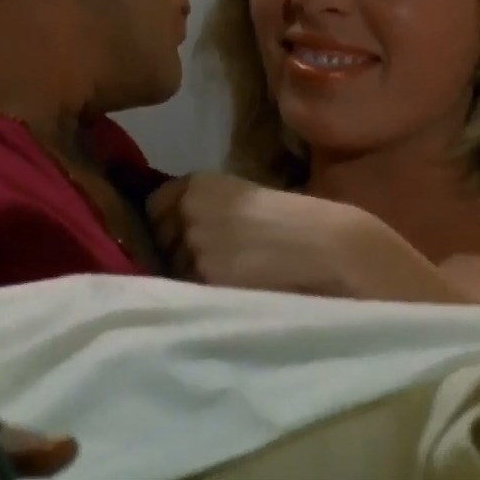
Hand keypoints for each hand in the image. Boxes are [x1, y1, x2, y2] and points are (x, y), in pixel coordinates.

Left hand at [146, 171, 365, 293]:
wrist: (327, 249)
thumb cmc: (296, 224)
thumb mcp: (244, 201)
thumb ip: (206, 209)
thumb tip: (173, 232)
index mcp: (198, 184)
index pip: (153, 206)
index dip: (167, 224)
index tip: (183, 236)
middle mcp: (188, 209)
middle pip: (159, 240)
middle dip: (176, 252)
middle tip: (215, 262)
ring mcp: (193, 245)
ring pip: (174, 269)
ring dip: (190, 276)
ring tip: (227, 279)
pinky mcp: (205, 278)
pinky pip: (190, 291)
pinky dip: (203, 295)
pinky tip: (230, 294)